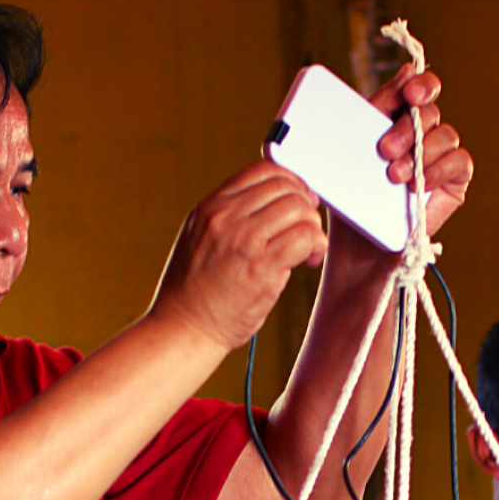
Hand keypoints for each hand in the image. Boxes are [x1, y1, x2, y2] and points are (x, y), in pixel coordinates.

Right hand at [151, 162, 328, 350]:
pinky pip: (305, 237)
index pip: (263, 172)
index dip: (290, 183)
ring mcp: (244, 240)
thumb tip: (270, 203)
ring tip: (305, 250)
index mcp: (211, 207)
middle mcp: (226, 217)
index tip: (298, 201)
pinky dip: (315, 246)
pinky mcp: (262, 266)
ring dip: (311, 228)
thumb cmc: (193, 291)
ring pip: (299, 210)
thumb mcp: (199, 237)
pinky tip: (308, 261)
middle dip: (304, 207)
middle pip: (286, 188)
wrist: (183, 328)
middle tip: (305, 230)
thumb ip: (229, 216)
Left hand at [367, 65, 472, 234]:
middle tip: (384, 150)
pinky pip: (459, 161)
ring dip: (420, 152)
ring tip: (394, 176)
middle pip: (429, 112)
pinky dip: (441, 168)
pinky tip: (420, 184)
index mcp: (397, 119)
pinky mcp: (453, 182)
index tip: (409, 92)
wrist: (355, 248)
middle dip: (407, 128)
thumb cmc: (350, 198)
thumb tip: (403, 73)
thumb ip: (371, 111)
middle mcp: (422, 134)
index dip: (420, 84)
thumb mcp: (352, 150)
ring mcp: (440, 158)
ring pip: (444, 135)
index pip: (418, 89)